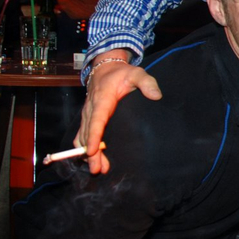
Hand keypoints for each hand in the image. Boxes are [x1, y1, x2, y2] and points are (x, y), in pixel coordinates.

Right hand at [78, 51, 161, 173]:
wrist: (105, 69)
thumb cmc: (122, 74)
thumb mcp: (137, 74)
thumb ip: (147, 83)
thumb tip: (156, 95)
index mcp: (102, 99)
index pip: (97, 119)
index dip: (94, 136)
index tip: (93, 150)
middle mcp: (91, 108)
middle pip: (89, 133)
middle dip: (91, 153)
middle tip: (97, 169)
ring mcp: (88, 114)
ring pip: (83, 136)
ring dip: (89, 153)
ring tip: (99, 169)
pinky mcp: (88, 118)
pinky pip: (82, 135)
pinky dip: (84, 147)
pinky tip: (91, 160)